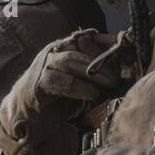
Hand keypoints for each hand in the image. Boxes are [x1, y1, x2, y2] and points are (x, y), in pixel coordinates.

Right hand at [0, 29, 124, 154]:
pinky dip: (78, 87)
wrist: (26, 117)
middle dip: (104, 59)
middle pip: (81, 45)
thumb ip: (98, 77)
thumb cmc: (56, 99)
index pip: (90, 37)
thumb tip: (124, 75)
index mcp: (66, 48)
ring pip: (70, 60)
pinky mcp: (37, 84)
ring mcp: (44, 66)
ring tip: (110, 83)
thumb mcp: (82, 85)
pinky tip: (92, 94)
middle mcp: (54, 52)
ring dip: (94, 72)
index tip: (128, 46)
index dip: (109, 40)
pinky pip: (58, 81)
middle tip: (119, 76)